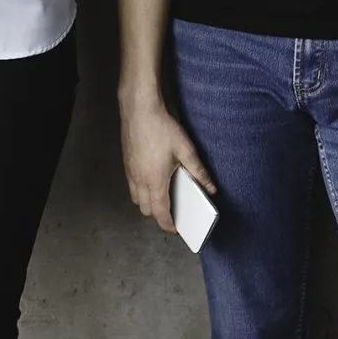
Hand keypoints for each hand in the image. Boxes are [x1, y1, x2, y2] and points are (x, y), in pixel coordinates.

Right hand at [120, 97, 215, 232]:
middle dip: (157, 214)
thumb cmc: (161, 128)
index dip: (167, 224)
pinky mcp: (126, 163)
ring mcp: (130, 171)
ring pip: (136, 198)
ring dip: (147, 203)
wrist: (138, 109)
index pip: (160, 212)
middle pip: (145, 209)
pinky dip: (140, 191)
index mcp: (155, 181)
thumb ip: (199, 171)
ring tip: (161, 197)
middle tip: (171, 212)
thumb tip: (211, 188)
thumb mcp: (186, 150)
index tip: (175, 229)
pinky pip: (131, 186)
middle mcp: (139, 179)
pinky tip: (151, 180)